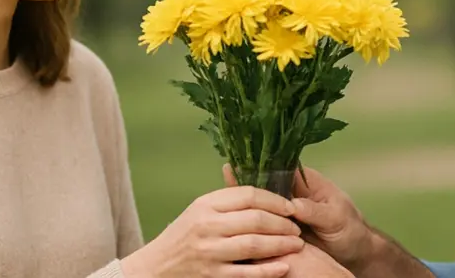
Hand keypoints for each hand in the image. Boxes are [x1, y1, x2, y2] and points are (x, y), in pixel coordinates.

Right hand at [120, 186, 303, 277]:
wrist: (156, 267)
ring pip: (254, 244)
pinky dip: (269, 270)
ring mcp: (210, 252)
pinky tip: (284, 266)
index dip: (275, 200)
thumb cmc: (183, 235)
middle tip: (297, 227)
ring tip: (296, 244)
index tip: (291, 206)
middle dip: (283, 223)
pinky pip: (247, 272)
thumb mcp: (199, 209)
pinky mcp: (212, 276)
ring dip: (281, 244)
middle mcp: (207, 226)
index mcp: (206, 204)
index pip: (249, 195)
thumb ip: (227, 200)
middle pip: (256, 219)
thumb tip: (261, 186)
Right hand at [223, 165, 371, 271]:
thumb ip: (315, 211)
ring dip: (242, 205)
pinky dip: (247, 226)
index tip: (238, 166)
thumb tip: (293, 206)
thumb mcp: (336, 218)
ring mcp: (282, 214)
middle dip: (245, 184)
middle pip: (263, 185)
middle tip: (225, 180)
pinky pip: (260, 227)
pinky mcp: (278, 232)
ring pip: (257, 205)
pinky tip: (229, 225)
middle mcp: (289, 195)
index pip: (279, 169)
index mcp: (304, 182)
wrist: (354, 254)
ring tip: (219, 201)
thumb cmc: (349, 230)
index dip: (259, 166)